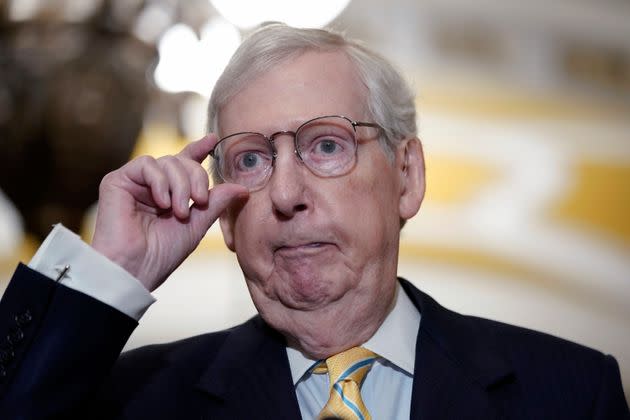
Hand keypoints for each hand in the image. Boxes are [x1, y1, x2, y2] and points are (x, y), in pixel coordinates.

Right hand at [91, 135, 247, 290]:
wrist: (134, 269)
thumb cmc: (161, 254)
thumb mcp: (197, 225)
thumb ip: (216, 203)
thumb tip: (241, 188)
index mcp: (169, 194)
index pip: (185, 164)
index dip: (198, 149)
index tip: (213, 139)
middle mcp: (151, 185)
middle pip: (182, 161)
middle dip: (197, 178)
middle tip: (199, 202)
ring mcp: (134, 182)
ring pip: (168, 161)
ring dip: (180, 185)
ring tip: (179, 212)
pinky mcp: (117, 181)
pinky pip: (147, 164)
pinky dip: (160, 182)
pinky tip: (162, 203)